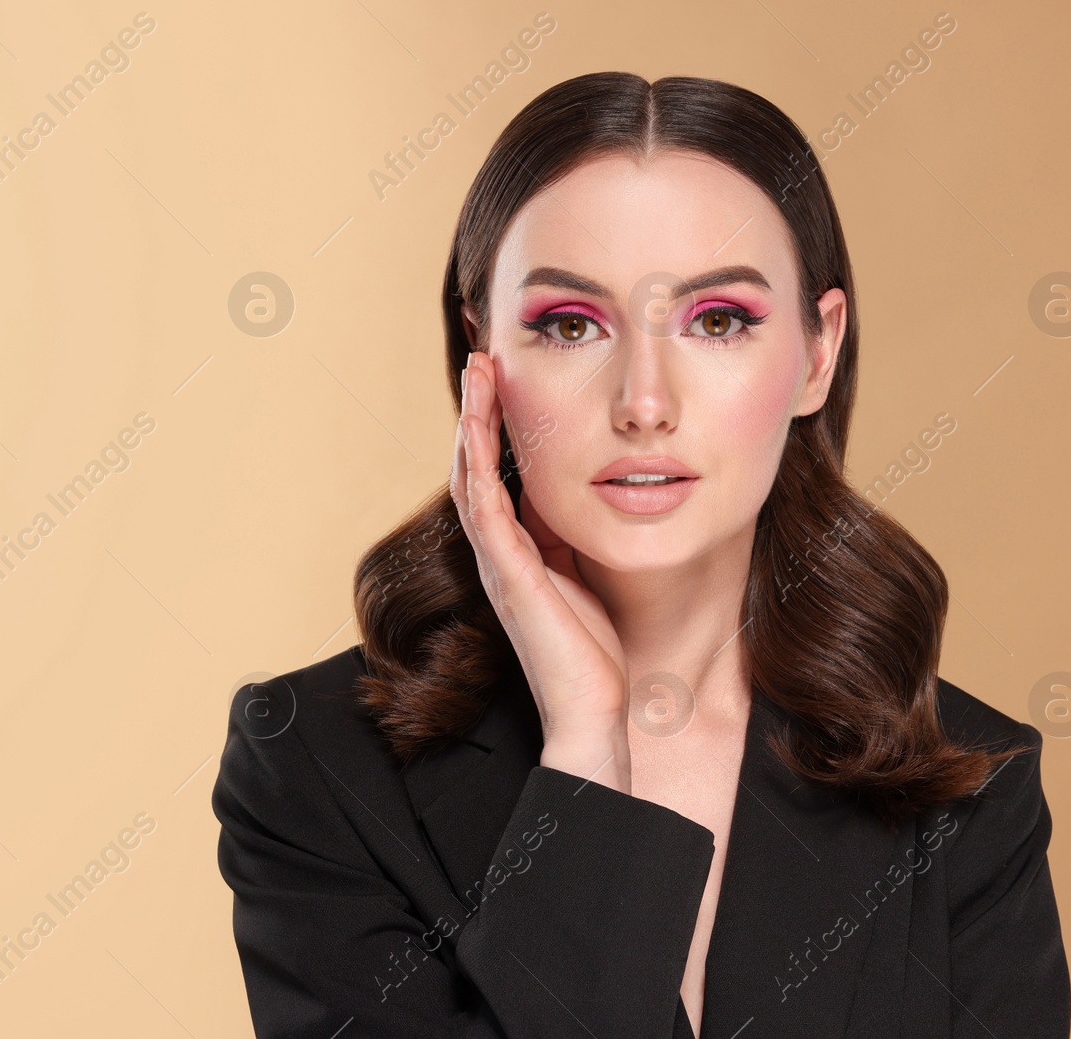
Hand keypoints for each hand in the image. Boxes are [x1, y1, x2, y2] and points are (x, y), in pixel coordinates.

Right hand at [451, 351, 631, 791]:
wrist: (595, 712)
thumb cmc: (598, 652)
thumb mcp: (593, 574)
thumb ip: (581, 536)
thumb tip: (598, 490)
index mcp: (521, 549)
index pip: (501, 473)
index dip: (499, 425)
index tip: (507, 377)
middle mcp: (500, 551)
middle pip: (477, 464)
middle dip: (479, 409)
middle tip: (484, 358)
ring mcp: (498, 562)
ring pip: (471, 476)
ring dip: (473, 422)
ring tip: (479, 374)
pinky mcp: (505, 575)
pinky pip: (484, 508)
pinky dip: (478, 463)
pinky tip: (479, 426)